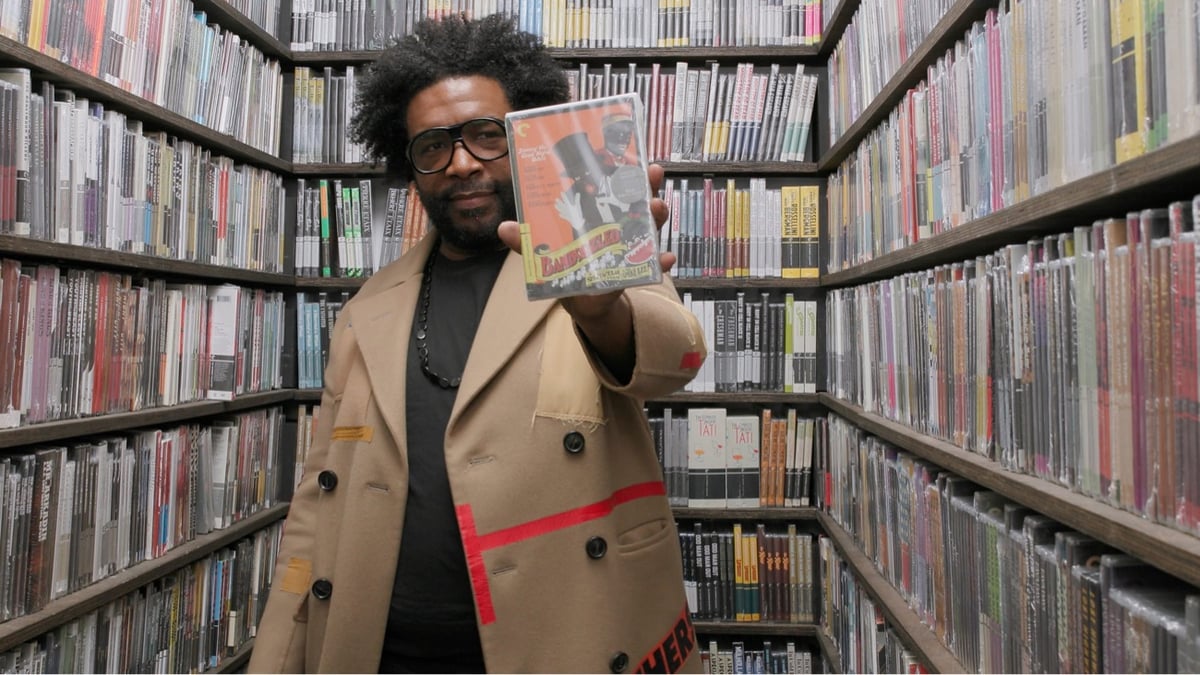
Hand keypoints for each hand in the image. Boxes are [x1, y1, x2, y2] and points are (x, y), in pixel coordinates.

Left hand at [497, 164, 675, 321]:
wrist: (583, 301)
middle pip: (636, 200)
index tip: (630, 155)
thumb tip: (503, 228)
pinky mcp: (637, 271)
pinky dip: (662, 263)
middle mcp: (620, 225)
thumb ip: (527, 241)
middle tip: (650, 173)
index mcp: (598, 214)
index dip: (621, 170)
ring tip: (658, 207)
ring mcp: (632, 246)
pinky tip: (668, 260)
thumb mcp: (544, 253)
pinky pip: (654, 265)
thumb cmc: (565, 267)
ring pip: (648, 226)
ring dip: (655, 217)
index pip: (610, 187)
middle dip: (645, 185)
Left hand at [554, 190, 586, 230]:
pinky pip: (563, 216)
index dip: (563, 196)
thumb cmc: (578, 214)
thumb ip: (577, 199)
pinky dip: (561, 215)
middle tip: (556, 199)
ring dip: (558, 208)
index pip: (566, 200)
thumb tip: (577, 193)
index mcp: (569, 206)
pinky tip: (559, 214)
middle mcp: (566, 210)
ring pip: (561, 210)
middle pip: (561, 205)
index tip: (561, 192)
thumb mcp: (578, 206)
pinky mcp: (567, 218)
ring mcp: (566, 214)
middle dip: (559, 202)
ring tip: (555, 205)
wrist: (577, 223)